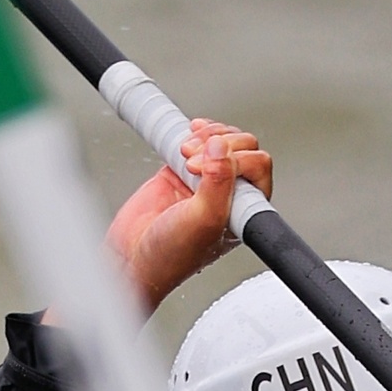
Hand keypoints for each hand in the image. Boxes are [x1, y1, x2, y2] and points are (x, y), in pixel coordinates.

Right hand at [106, 120, 272, 312]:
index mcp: (244, 209)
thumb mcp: (202, 220)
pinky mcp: (182, 172)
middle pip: (243, 147)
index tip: (210, 170)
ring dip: (207, 137)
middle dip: (220, 145)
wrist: (132, 257)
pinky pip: (198, 142)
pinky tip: (187, 136)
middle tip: (194, 163)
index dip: (237, 159)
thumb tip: (222, 148)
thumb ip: (218, 183)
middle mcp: (229, 195)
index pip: (258, 166)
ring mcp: (205, 182)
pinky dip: (195, 133)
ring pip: (223, 142)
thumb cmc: (171, 255)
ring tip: (186, 153)